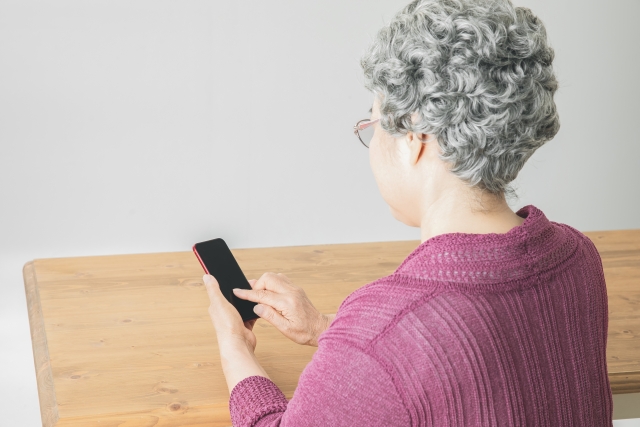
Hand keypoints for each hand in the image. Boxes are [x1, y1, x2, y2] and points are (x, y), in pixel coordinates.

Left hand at [203, 273, 269, 393]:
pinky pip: (250, 314)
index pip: (218, 291)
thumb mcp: (220, 303)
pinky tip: (258, 305)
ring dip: (247, 301)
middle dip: (238, 292)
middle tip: (246, 282)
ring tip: (253, 293)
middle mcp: (224, 313)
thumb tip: (206, 276)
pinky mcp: (245, 324)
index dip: (223, 283)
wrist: (239, 344)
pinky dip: (254, 310)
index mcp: (216, 307)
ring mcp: (235, 319)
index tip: (229, 274)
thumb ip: (214, 290)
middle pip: (232, 298)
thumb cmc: (227, 326)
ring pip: (242, 306)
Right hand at [232, 272, 333, 346]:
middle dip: (257, 285)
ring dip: (264, 283)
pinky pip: (280, 279)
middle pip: (268, 278)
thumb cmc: (304, 332)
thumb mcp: (285, 329)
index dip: (247, 293)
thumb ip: (269, 316)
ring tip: (259, 295)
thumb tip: (256, 306)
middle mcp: (291, 292)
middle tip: (252, 297)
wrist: (320, 328)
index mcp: (287, 302)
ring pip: (274, 276)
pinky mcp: (296, 289)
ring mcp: (294, 288)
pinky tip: (269, 293)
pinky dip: (272, 283)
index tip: (237, 291)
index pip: (262, 294)